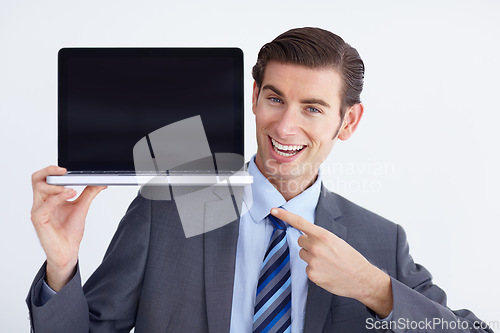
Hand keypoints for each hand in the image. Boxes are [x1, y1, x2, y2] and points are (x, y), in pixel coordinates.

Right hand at [30, 165, 106, 290]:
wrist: (68, 251)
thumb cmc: (70, 231)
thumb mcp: (82, 207)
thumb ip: (89, 193)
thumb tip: (100, 182)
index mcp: (48, 197)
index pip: (43, 177)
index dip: (52, 169)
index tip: (67, 168)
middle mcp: (41, 202)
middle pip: (36, 179)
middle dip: (50, 172)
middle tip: (64, 171)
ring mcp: (39, 211)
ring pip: (39, 189)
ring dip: (57, 186)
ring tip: (72, 188)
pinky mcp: (39, 221)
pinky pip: (44, 206)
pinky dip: (58, 198)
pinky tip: (70, 195)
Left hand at [270, 207, 392, 317]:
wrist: (362, 278)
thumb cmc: (350, 258)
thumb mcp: (337, 241)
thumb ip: (320, 237)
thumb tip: (306, 238)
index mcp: (323, 235)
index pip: (300, 222)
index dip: (285, 215)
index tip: (273, 210)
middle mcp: (316, 247)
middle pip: (301, 240)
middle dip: (308, 244)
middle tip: (324, 251)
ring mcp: (313, 261)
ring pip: (303, 254)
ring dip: (311, 257)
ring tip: (328, 262)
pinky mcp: (312, 274)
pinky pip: (307, 268)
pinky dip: (315, 270)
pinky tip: (327, 272)